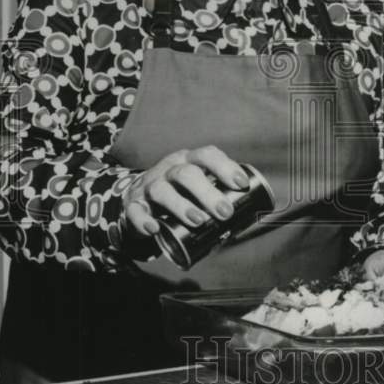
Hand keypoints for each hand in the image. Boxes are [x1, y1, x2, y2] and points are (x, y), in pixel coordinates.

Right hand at [122, 145, 249, 241]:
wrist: (138, 199)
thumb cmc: (179, 193)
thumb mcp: (197, 187)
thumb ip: (218, 196)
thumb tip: (250, 217)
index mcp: (188, 161)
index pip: (207, 155)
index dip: (225, 167)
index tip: (241, 184)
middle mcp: (169, 169)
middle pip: (186, 173)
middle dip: (208, 192)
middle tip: (225, 212)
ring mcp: (149, 185)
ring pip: (162, 190)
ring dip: (182, 205)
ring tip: (199, 221)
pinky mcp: (133, 204)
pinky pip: (136, 210)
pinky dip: (144, 219)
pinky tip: (155, 228)